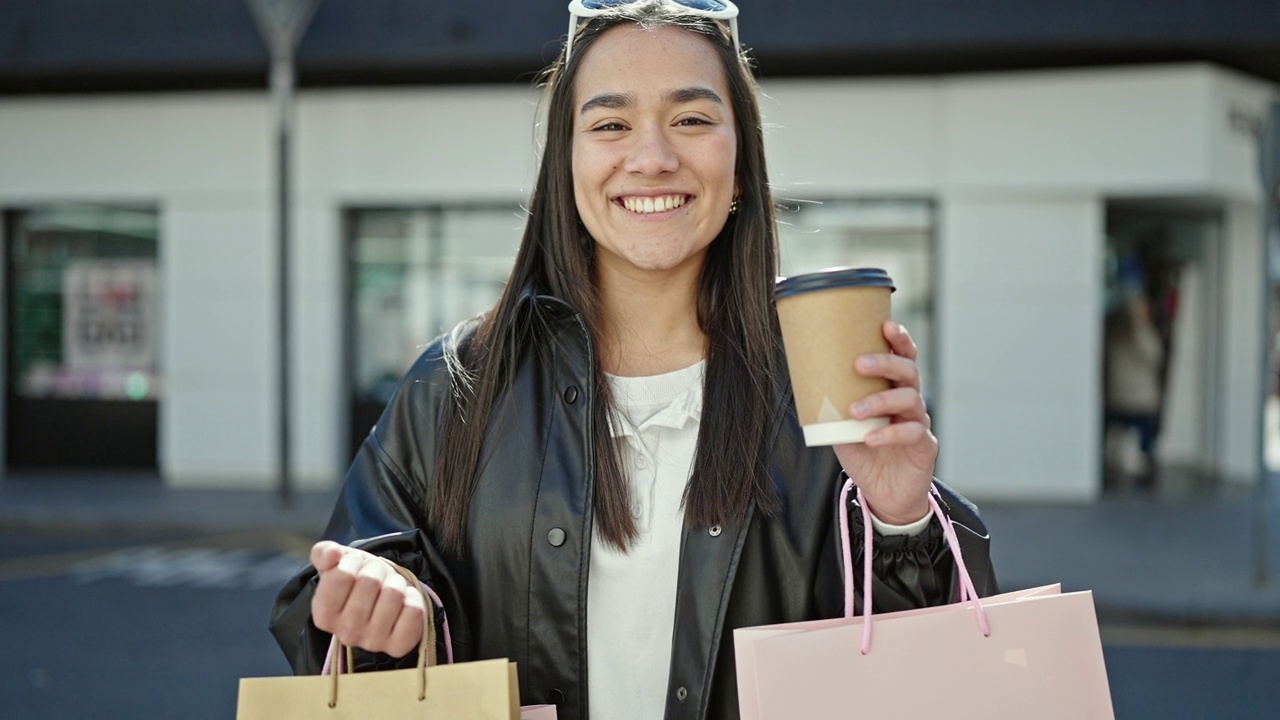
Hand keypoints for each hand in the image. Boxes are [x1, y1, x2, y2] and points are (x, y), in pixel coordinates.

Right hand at [310, 541, 425, 657]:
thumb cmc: (357, 581)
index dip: (353, 561)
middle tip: (376, 576)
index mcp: (324, 615)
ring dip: (395, 582)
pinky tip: (403, 603)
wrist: (381, 601)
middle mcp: (346, 633)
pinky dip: (412, 598)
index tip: (355, 566)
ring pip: (394, 593)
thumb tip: (331, 554)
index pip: (342, 575)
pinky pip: (414, 611)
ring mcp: (373, 642)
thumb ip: (325, 554)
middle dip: (376, 570)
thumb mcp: (337, 563)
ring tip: (389, 589)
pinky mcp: (399, 645)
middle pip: (370, 581)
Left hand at [833, 321, 937, 524]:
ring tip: (855, 411)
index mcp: (892, 388)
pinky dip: (890, 434)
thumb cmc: (863, 452)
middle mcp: (910, 400)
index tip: (884, 325)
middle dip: (886, 362)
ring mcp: (919, 422)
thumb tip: (802, 378)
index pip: (902, 356)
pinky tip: (870, 438)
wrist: (883, 493)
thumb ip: (831, 403)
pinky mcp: (924, 446)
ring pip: (910, 399)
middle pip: (909, 370)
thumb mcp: (841, 425)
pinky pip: (912, 433)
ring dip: (880, 400)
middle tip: (859, 364)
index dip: (898, 339)